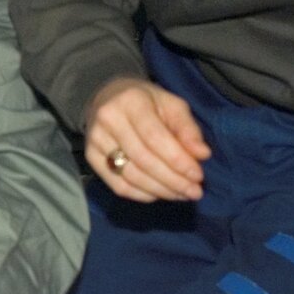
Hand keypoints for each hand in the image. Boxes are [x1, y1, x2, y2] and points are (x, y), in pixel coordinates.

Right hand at [84, 76, 209, 201]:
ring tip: (182, 194)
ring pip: (131, 176)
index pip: (155, 137)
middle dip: (173, 180)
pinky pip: (118, 186)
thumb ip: (188, 129)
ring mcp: (95, 140)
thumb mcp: (172, 105)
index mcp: (131, 101)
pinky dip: (143, 195)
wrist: (108, 98)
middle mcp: (108, 119)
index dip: (178, 160)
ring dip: (161, 190)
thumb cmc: (147, 102)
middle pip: (143, 159)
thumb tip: (202, 155)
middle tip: (195, 191)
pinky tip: (161, 194)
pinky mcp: (91, 157)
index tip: (198, 175)